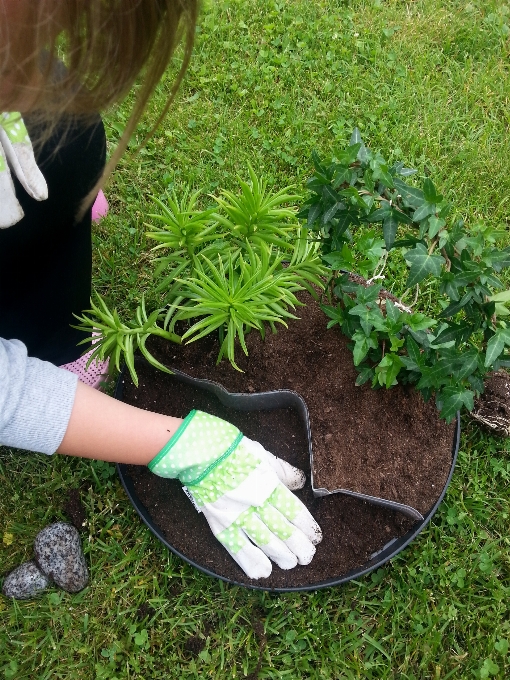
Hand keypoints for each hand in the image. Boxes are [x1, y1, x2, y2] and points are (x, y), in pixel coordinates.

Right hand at [148, 410, 321, 578]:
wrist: (201, 454)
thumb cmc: (234, 451)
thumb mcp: (264, 456)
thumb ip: (283, 472)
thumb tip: (299, 482)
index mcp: (269, 485)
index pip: (294, 511)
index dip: (306, 526)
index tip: (315, 536)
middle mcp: (256, 503)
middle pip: (283, 530)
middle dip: (298, 545)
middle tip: (307, 556)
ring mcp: (238, 515)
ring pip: (265, 541)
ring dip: (281, 555)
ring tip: (291, 563)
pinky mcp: (221, 524)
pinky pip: (237, 547)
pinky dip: (250, 561)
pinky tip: (263, 572)